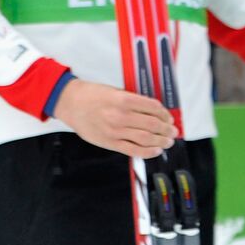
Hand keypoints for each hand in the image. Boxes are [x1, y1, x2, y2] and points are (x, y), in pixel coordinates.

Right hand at [52, 79, 176, 157]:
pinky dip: (147, 152)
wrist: (71, 103)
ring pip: (145, 138)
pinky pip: (132, 150)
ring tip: (168, 142)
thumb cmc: (94, 95)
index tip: (169, 118)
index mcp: (125, 99)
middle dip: (167, 129)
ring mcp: (115, 131)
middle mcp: (121, 115)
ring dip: (161, 141)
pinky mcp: (109, 142)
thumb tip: (155, 112)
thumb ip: (135, 101)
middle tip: (173, 131)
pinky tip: (156, 151)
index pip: (154, 108)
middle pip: (152, 125)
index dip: (165, 114)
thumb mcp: (117, 92)